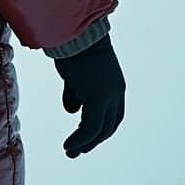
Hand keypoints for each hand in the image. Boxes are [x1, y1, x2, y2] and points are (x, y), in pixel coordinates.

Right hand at [53, 33, 124, 157]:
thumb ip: (76, 92)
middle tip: (78, 151)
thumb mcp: (75, 73)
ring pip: (100, 130)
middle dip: (93, 140)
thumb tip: (71, 111)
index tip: (86, 137)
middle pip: (109, 125)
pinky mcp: (97, 99)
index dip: (100, 127)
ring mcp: (108, 96)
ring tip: (71, 152)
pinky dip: (80, 140)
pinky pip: (89, 128)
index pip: (112, 114)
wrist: (75, 32)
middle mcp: (115, 92)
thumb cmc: (73, 46)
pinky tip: (69, 146)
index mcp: (114, 84)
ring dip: (85, 144)